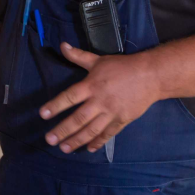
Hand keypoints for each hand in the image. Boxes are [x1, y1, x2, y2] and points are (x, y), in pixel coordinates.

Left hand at [39, 43, 160, 152]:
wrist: (151, 76)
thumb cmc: (122, 67)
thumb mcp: (99, 60)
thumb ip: (78, 56)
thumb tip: (62, 45)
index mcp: (92, 85)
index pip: (70, 97)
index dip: (56, 105)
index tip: (43, 114)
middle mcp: (100, 101)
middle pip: (79, 118)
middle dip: (63, 130)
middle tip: (49, 140)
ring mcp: (112, 113)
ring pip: (92, 130)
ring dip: (77, 140)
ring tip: (64, 148)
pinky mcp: (122, 120)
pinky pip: (108, 134)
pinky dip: (98, 142)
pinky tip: (88, 149)